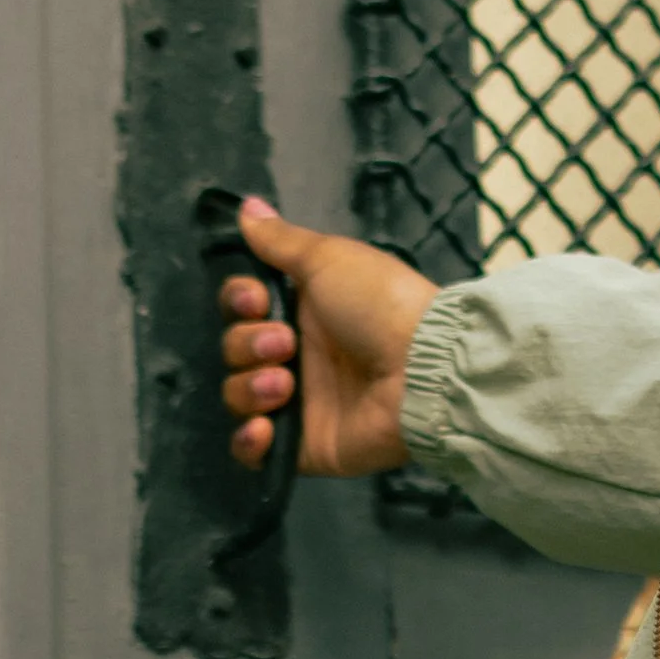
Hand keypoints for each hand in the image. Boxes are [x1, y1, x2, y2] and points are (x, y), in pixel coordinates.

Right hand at [218, 197, 438, 476]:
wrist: (424, 368)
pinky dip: (248, 442)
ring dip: (250, 387)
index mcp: (304, 311)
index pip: (241, 308)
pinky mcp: (305, 446)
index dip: (237, 302)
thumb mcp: (330, 259)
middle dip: (247, 344)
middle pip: (234, 349)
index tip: (254, 299)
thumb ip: (281, 241)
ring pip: (238, 396)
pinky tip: (264, 428)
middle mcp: (298, 356)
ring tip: (286, 384)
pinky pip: (252, 452)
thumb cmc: (380, 304)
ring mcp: (301, 403)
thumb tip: (246, 206)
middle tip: (286, 344)